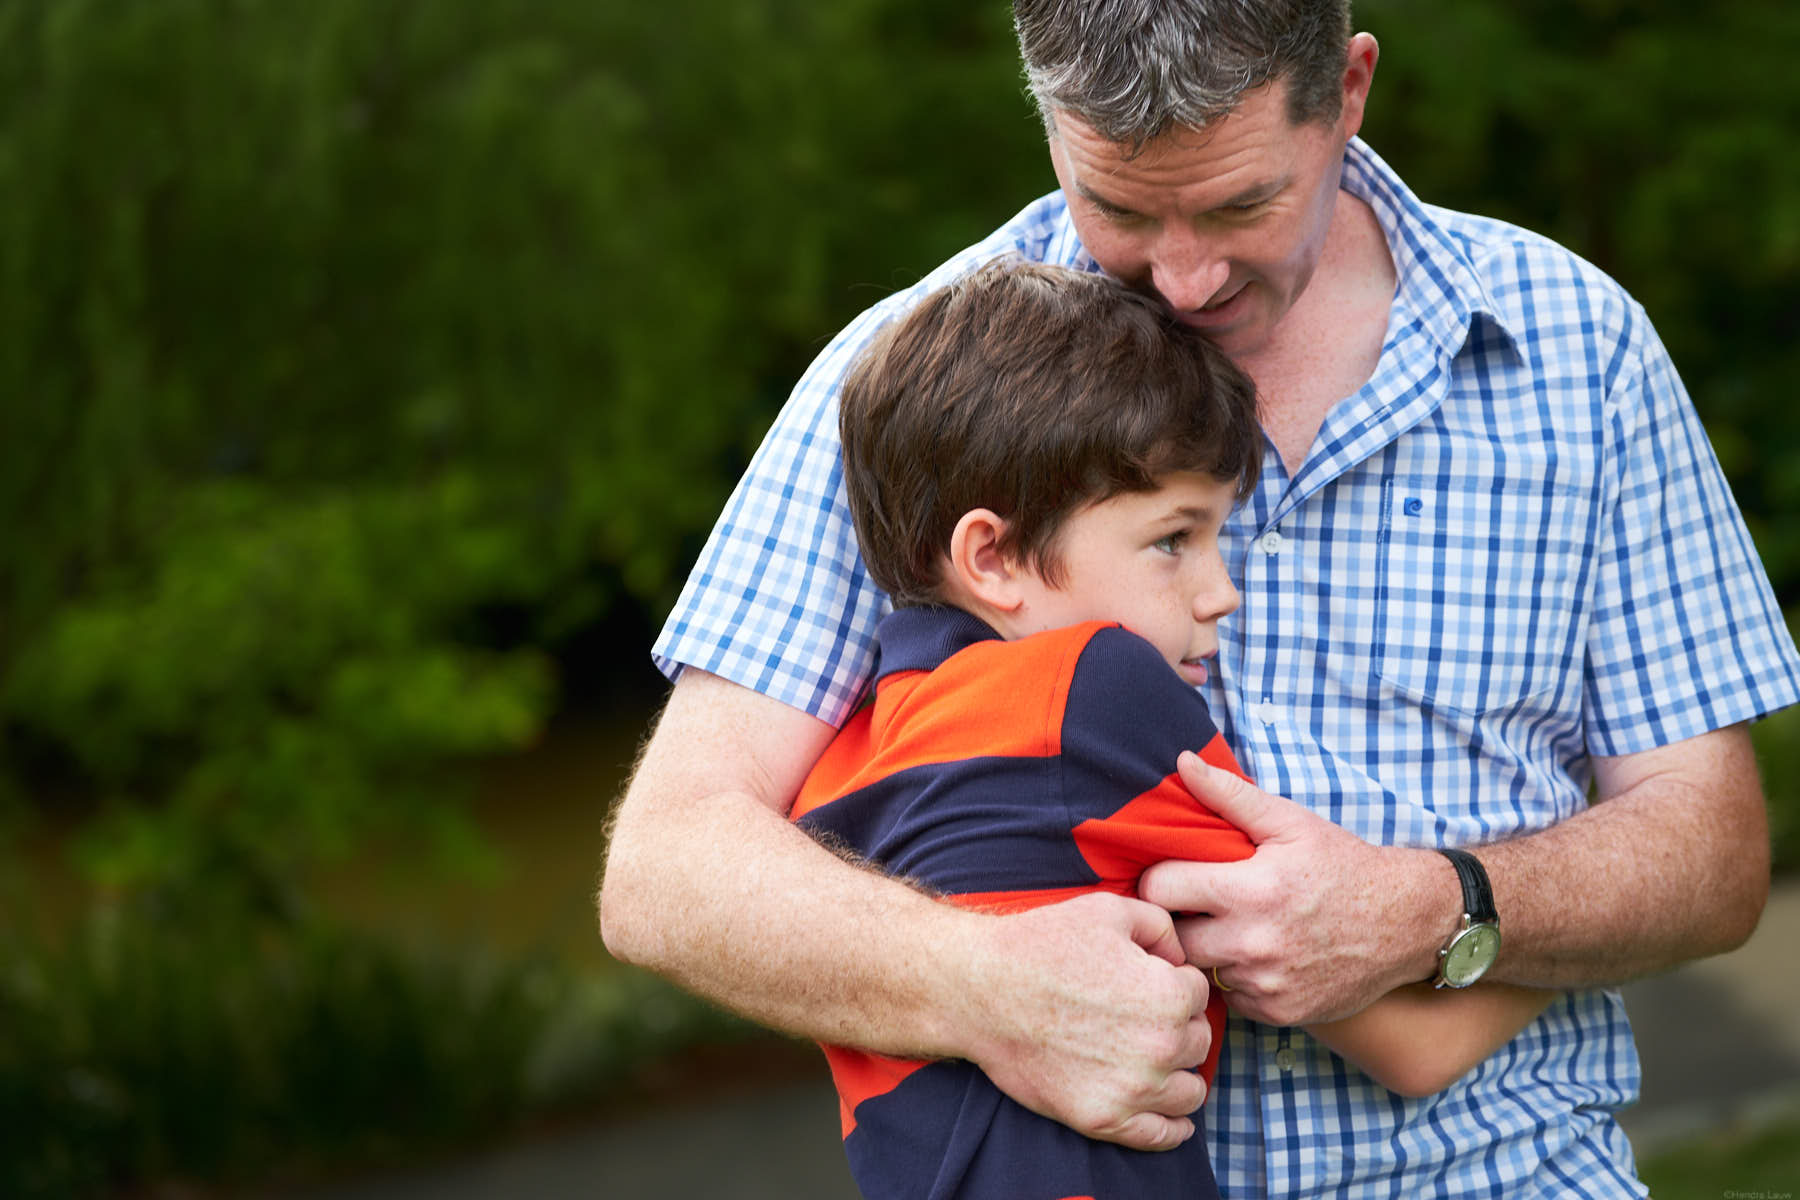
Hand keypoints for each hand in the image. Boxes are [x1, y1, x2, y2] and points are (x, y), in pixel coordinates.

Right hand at [953, 892, 1213, 1150]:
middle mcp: (1160, 1047)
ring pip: (1189, 1091)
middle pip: (1198, 1041)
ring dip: (1178, 1073)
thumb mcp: (1108, 910)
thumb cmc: (1041, 944)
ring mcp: (1132, 1090)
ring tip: (1154, 1059)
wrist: (981, 990)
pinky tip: (1171, 1115)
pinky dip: (1173, 1127)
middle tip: (1143, 1015)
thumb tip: (1179, 959)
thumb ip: (1161, 926)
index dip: (1174, 981)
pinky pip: (1162, 1136)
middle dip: (1178, 1025)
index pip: (1199, 993)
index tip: (1145, 980)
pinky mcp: (1103, 1119)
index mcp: (1169, 995)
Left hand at [1138, 752, 1446, 1026]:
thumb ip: (1230, 795)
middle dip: (1177, 920)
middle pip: (1172, 937)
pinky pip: (1231, 999)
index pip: (1159, 888)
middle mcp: (1253, 942)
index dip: (1159, 878)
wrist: (1406, 922)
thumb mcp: (1290, 823)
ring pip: (1200, 971)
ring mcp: (1266, 983)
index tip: (1174, 875)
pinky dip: (1236, 980)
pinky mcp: (1280, 1013)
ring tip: (1228, 929)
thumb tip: (1183, 763)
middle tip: (1196, 906)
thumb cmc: (1342, 866)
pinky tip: (1256, 957)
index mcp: (1249, 890)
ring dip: (1206, 952)